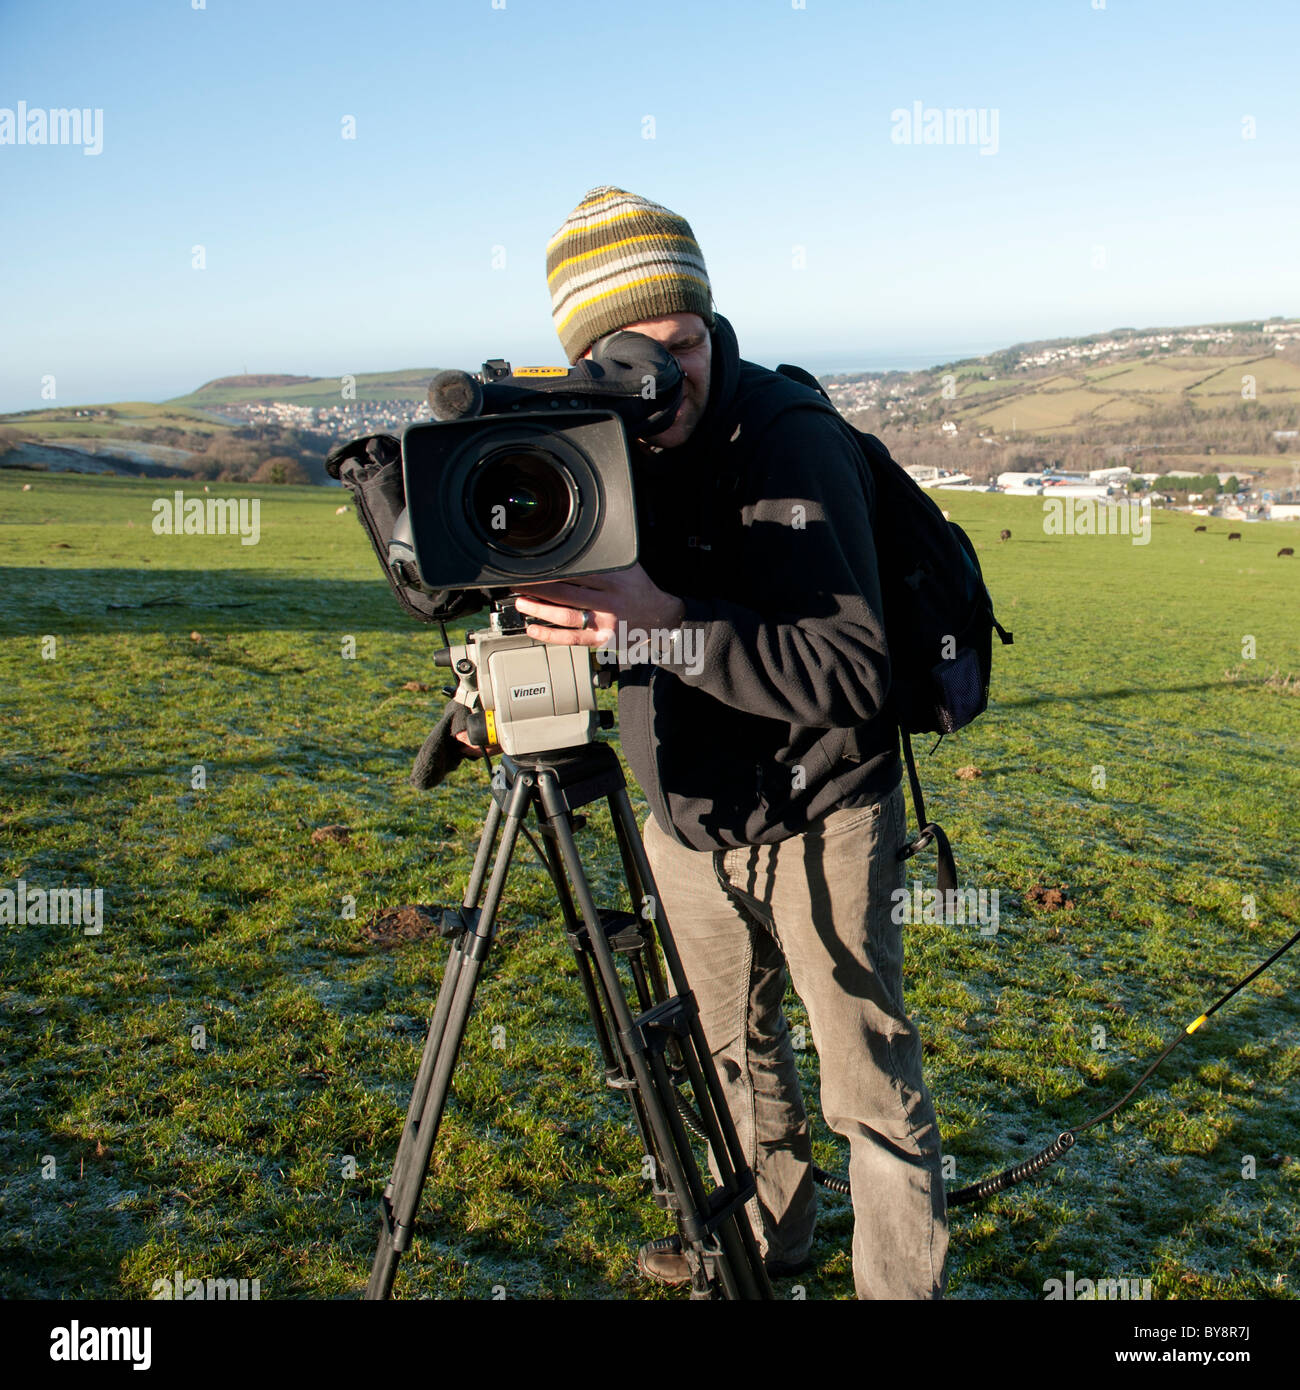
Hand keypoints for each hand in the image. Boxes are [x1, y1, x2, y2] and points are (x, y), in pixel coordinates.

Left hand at [511, 565, 684, 647]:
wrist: (661, 618)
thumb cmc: (640, 590)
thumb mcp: (626, 567)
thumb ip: (602, 560)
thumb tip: (571, 550)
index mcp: (612, 579)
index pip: (575, 572)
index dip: (550, 570)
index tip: (531, 567)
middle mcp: (608, 600)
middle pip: (565, 592)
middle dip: (537, 588)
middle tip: (517, 583)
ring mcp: (604, 622)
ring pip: (565, 615)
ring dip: (539, 609)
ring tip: (521, 603)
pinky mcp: (601, 639)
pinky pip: (571, 639)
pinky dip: (549, 635)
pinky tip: (533, 629)